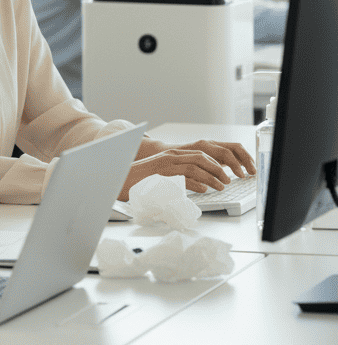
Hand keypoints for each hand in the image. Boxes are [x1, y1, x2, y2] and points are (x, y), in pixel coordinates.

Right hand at [118, 146, 233, 200]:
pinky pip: (183, 176)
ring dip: (211, 176)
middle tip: (227, 180)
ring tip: (221, 186)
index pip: (198, 155)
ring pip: (194, 166)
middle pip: (200, 158)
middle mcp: (169, 156)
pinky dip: (196, 183)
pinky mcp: (160, 173)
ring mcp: (164, 164)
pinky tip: (204, 189)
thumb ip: (178, 177)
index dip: (214, 164)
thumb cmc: (139, 181)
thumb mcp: (163, 176)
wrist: (117, 178)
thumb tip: (199, 186)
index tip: (224, 174)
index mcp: (171, 156)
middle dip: (217, 168)